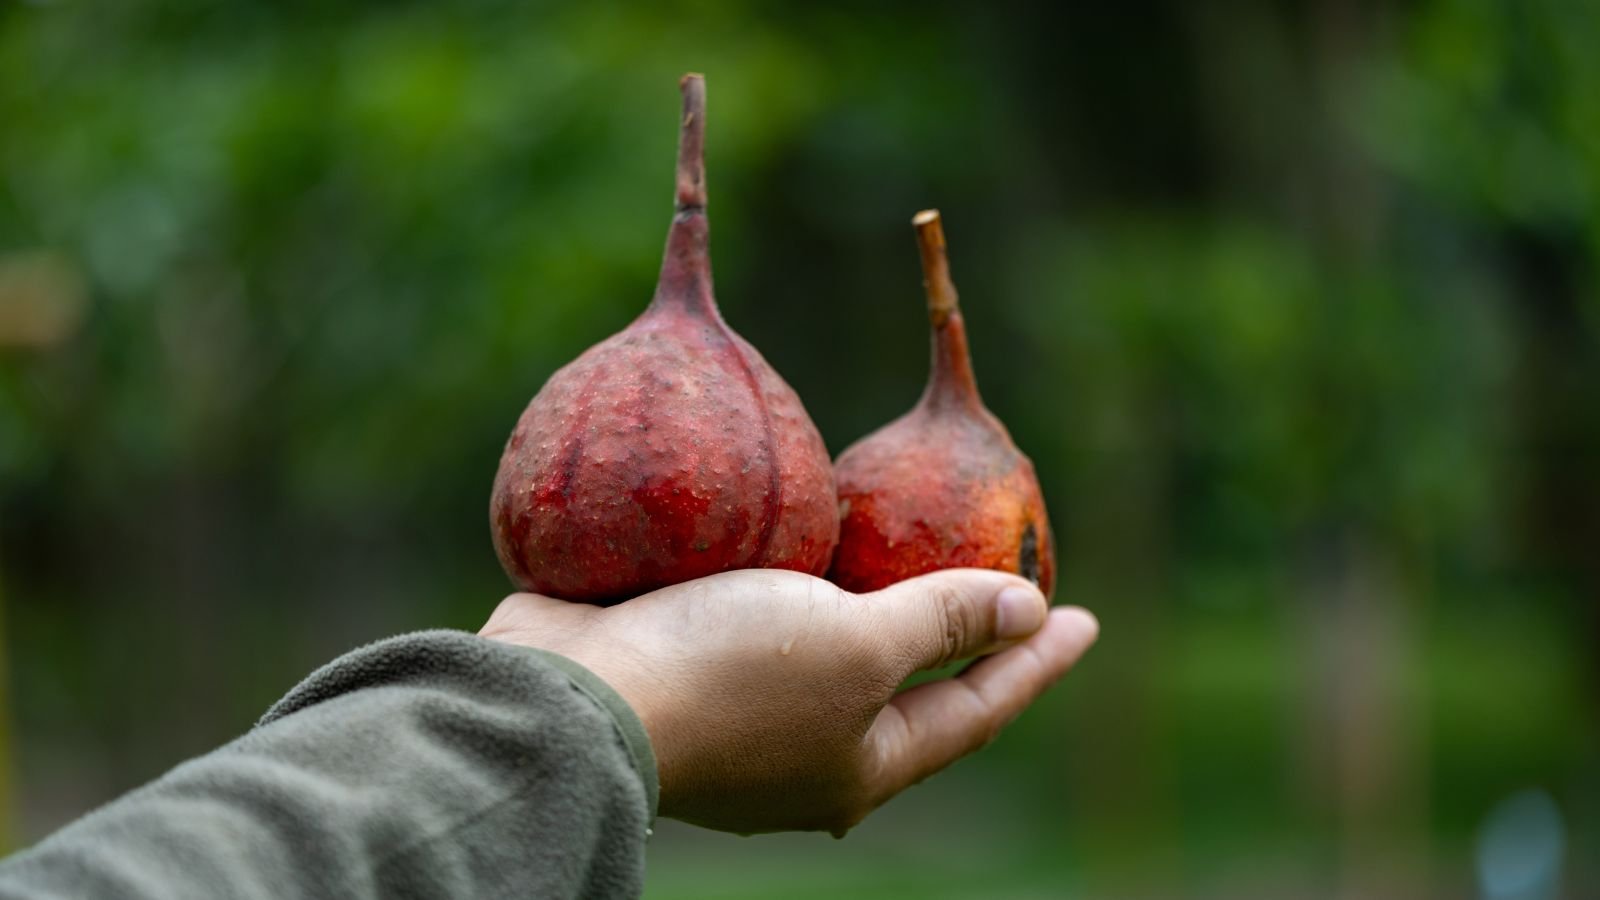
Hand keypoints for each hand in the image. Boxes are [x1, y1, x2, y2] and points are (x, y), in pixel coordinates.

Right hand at [479, 568, 1097, 835]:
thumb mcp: (855, 645)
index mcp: (858, 762)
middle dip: (958, 637)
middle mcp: (806, 747)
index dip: (1035, 663)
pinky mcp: (688, 663)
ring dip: (870, 598)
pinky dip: (795, 577)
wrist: (570, 690)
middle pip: (906, 685)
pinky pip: (762, 615)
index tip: (1087, 620)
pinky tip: (805, 530)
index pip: (974, 710)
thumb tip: (1027, 609)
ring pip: (830, 647)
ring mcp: (743, 711)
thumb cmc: (728, 673)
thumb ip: (939, 621)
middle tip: (1010, 586)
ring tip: (910, 545)